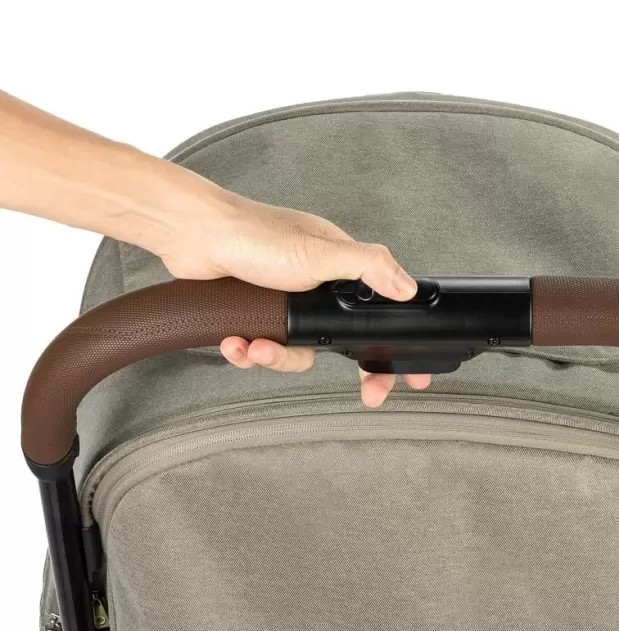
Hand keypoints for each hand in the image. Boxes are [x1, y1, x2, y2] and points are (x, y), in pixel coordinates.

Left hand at [158, 189, 431, 405]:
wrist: (192, 235)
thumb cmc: (253, 234)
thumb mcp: (320, 253)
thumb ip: (368, 268)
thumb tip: (408, 288)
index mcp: (339, 269)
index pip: (380, 311)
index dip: (396, 345)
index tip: (414, 375)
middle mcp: (315, 288)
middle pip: (343, 342)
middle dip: (350, 371)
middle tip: (369, 396)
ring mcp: (284, 303)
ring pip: (297, 351)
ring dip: (276, 357)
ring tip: (257, 348)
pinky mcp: (254, 316)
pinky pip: (260, 349)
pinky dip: (245, 351)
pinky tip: (234, 342)